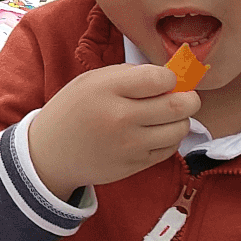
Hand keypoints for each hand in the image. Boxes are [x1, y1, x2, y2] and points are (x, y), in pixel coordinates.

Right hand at [26, 64, 199, 199]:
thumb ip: (130, 75)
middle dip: (189, 98)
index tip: (165, 80)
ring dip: (181, 120)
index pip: (160, 79)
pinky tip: (156, 132)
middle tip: (185, 96)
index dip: (170, 77)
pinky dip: (169, 138)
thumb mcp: (92, 81)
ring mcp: (128, 145)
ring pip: (179, 129)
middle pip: (178, 106)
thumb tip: (171, 77)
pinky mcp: (134, 165)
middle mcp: (119, 118)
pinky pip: (169, 149)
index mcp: (107, 90)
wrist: (51, 153)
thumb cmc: (74, 110)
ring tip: (169, 115)